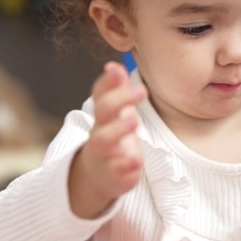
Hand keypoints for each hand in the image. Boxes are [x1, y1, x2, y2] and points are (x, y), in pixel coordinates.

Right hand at [68, 61, 145, 218]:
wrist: (98, 176)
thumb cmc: (112, 138)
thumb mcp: (115, 114)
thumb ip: (117, 91)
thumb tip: (115, 65)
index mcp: (103, 115)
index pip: (101, 93)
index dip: (107, 81)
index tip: (116, 68)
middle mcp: (100, 131)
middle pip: (103, 112)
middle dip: (119, 99)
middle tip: (142, 90)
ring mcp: (105, 153)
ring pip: (103, 140)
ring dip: (117, 129)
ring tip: (134, 121)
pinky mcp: (113, 175)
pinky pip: (115, 171)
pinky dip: (125, 166)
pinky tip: (136, 161)